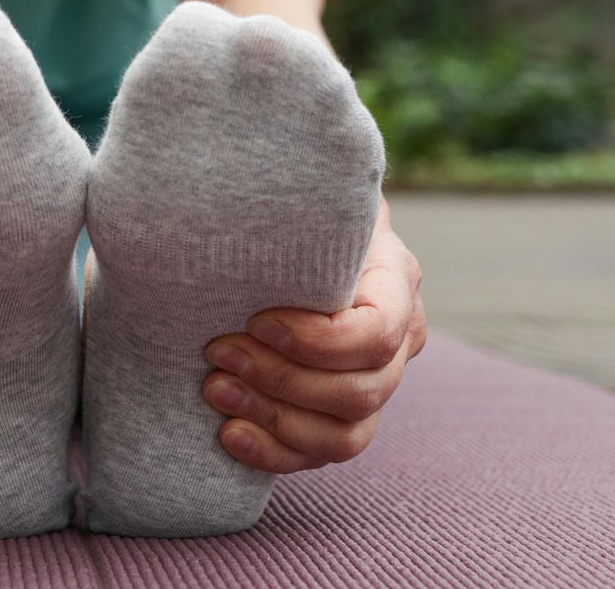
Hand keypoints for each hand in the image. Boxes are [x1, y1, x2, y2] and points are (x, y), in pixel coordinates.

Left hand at [200, 205, 424, 472]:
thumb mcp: (299, 193)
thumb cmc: (285, 210)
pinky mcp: (342, 418)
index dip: (319, 341)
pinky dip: (275, 452)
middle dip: (282, 378)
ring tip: (214, 389)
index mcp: (395, 278)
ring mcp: (376, 384)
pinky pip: (324, 454)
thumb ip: (299, 191)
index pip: (380, 330)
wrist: (273, 243)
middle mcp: (399, 337)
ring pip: (348, 432)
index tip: (256, 321)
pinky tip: (229, 433)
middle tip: (218, 352)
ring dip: (275, 418)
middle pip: (362, 389)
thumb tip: (270, 159)